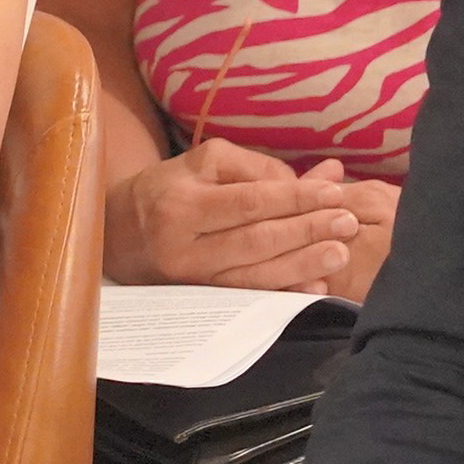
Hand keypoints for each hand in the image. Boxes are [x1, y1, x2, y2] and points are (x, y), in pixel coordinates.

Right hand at [110, 141, 392, 294]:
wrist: (116, 232)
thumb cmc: (169, 189)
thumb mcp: (203, 163)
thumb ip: (257, 167)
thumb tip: (313, 178)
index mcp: (182, 204)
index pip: (249, 202)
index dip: (295, 199)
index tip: (334, 193)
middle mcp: (183, 247)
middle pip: (255, 241)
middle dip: (306, 231)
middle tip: (347, 223)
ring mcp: (190, 281)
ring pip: (254, 276)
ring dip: (302, 265)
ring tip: (340, 253)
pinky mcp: (199, 300)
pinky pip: (248, 298)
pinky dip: (284, 293)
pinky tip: (315, 285)